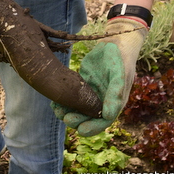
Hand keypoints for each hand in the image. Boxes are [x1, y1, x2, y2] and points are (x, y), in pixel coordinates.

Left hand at [52, 18, 147, 135]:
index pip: (104, 120)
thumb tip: (108, 115)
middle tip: (66, 119)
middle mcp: (102, 100)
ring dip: (68, 112)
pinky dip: (64, 101)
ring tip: (58, 112)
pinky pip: (72, 96)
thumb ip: (115, 93)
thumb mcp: (119, 74)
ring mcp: (92, 93)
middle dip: (77, 120)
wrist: (114, 43)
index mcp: (114, 102)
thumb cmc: (119, 58)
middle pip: (89, 117)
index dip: (93, 128)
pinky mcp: (83, 85)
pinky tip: (54, 102)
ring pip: (78, 108)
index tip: (81, 130)